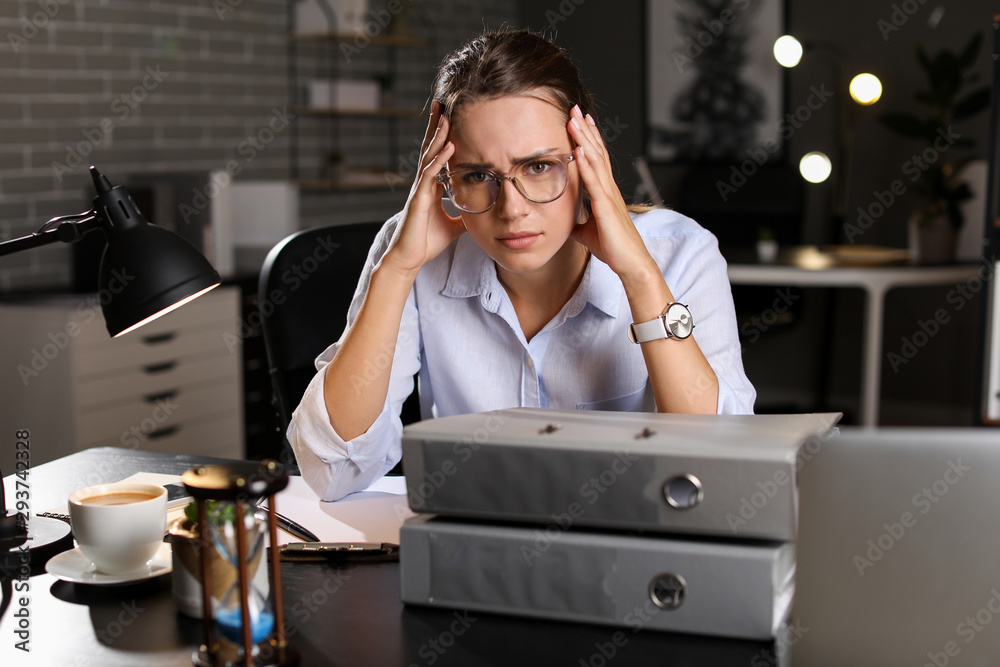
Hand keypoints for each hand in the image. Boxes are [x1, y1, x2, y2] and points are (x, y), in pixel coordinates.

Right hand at [382, 100, 465, 277]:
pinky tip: (448, 145)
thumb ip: (464, 215)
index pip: (436, 155)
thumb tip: (483, 213)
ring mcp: (419, 190)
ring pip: (428, 157)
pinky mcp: (418, 200)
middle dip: (435, 126)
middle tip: (441, 102)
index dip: (441, 136)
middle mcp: (423, 184)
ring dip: (437, 136)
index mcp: (430, 187)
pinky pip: (429, 175)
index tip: (447, 116)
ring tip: (445, 116)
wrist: (409, 259)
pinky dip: (439, 159)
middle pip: (429, 148)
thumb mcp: (454, 226)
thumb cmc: (427, 242)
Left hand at [567, 105, 659, 288]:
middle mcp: (608, 188)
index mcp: (605, 192)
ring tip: (573, 120)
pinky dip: (585, 164)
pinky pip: (594, 181)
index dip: (587, 138)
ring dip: (583, 139)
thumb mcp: (587, 232)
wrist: (631, 263)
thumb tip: (563, 222)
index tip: (579, 121)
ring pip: (595, 160)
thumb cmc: (613, 248)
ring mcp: (608, 195)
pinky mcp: (606, 206)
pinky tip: (578, 150)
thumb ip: (577, 223)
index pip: (595, 158)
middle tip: (575, 109)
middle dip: (585, 129)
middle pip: (596, 151)